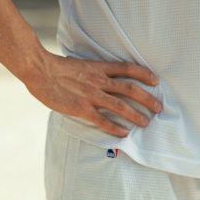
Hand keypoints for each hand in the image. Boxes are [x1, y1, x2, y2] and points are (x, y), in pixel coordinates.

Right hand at [25, 50, 161, 135]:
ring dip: (136, 114)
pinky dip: (115, 128)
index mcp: (98, 68)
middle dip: (147, 98)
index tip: (155, 80)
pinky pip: (102, 120)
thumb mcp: (79, 65)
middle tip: (159, 107)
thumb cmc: (56, 68)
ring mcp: (91, 95)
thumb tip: (101, 79)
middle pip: (129, 88)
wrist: (40, 71)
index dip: (143, 73)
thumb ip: (92, 72)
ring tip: (146, 122)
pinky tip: (124, 134)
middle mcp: (98, 81)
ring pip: (120, 106)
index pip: (127, 68)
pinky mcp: (82, 109)